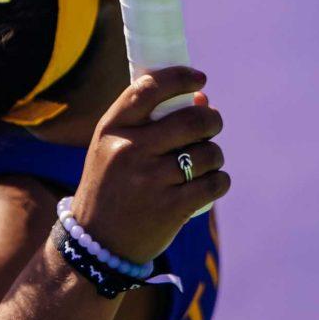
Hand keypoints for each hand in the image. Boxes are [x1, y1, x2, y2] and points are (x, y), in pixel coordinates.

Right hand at [71, 66, 229, 262]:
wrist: (98, 242)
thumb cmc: (111, 183)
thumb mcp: (114, 145)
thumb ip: (150, 120)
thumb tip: (204, 98)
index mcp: (113, 127)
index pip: (149, 88)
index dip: (180, 77)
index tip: (200, 78)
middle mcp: (131, 149)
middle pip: (191, 120)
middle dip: (212, 119)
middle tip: (213, 122)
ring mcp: (151, 180)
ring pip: (207, 152)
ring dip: (215, 154)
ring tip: (208, 159)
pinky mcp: (170, 208)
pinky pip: (213, 184)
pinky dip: (220, 180)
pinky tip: (213, 181)